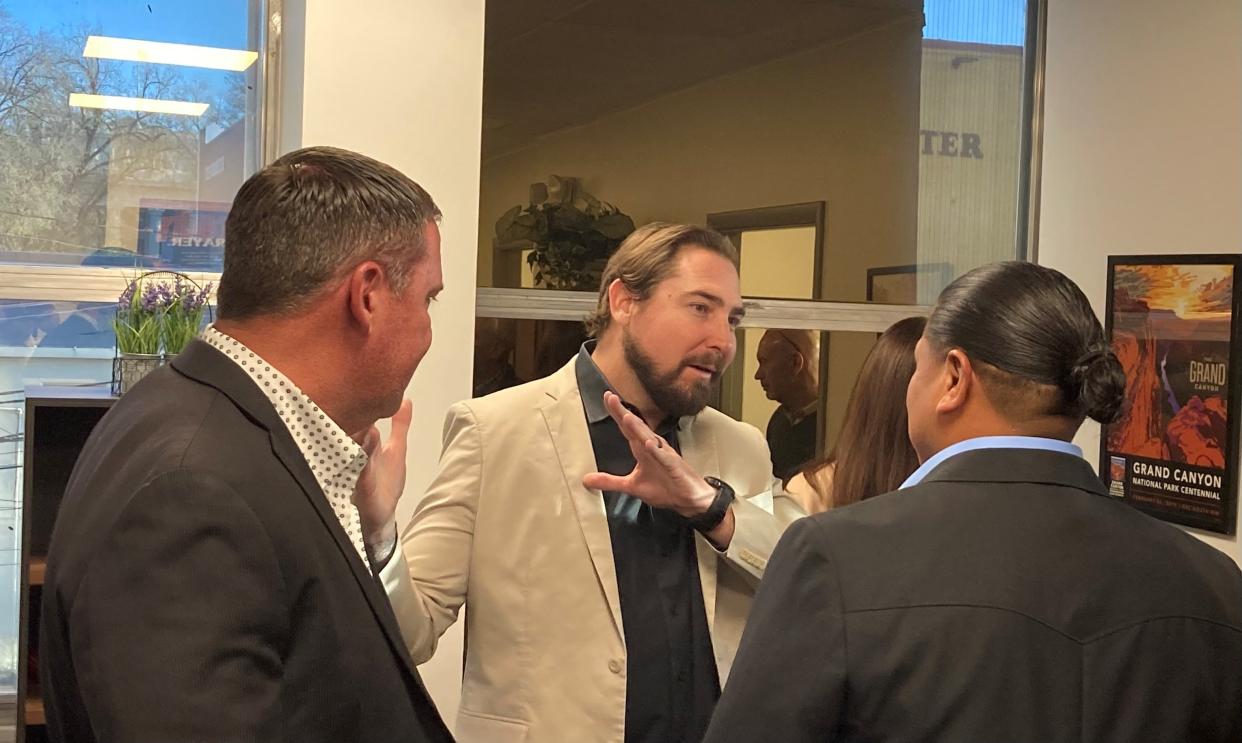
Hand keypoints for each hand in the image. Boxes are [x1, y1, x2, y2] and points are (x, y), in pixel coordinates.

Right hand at [353, 399, 411, 544]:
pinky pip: (360, 476)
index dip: (362, 399)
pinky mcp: (362, 489)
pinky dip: (362, 466)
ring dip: (359, 440)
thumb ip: (400, 425)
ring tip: (364, 426)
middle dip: (356, 417)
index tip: (362, 381)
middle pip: (354, 431)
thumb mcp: (396, 449)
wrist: (379, 518)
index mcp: (367, 442)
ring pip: (355, 451)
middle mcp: (360, 453)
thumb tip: (405, 401)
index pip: (363, 416)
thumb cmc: (385, 483)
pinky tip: (364, 458)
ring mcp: (359, 470)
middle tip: (356, 400)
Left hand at [582, 391, 716, 517]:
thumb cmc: (665, 488)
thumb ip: (609, 482)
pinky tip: (649, 444)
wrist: (689, 499)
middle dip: (623, 413)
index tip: (606, 398)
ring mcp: (664, 456)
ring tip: (625, 416)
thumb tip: (587, 481)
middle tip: (611, 398)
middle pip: (636, 427)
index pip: (627, 428)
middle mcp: (653, 448)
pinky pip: (665, 458)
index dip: (616, 413)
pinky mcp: (674, 467)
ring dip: (638, 428)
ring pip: (649, 439)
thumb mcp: (631, 487)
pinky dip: (657, 451)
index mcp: (642, 450)